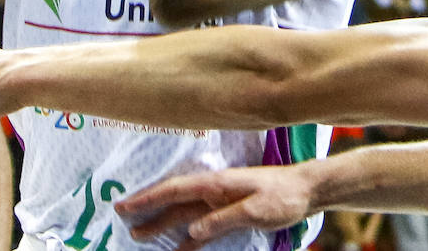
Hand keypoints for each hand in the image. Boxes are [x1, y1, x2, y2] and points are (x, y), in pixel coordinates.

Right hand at [116, 165, 315, 250]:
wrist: (306, 191)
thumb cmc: (282, 195)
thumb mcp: (254, 209)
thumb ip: (222, 219)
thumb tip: (191, 232)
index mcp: (216, 184)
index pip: (174, 190)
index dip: (147, 197)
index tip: (124, 205)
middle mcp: (213, 191)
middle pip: (173, 202)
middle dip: (147, 210)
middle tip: (121, 220)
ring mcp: (220, 201)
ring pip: (184, 214)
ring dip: (162, 224)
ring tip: (139, 235)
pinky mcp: (230, 212)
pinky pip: (202, 226)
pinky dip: (187, 237)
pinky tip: (177, 248)